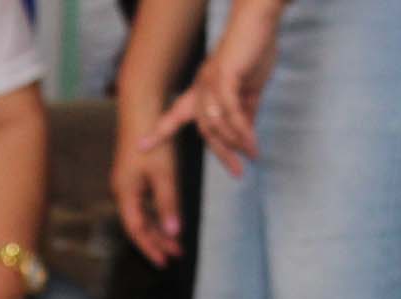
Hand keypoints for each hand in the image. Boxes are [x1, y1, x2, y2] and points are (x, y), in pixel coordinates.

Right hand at [110, 119, 182, 265]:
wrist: (142, 112)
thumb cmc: (152, 141)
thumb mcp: (164, 175)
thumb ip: (168, 205)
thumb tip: (173, 232)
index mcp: (126, 193)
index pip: (136, 230)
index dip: (150, 247)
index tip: (165, 261)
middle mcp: (122, 191)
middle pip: (139, 225)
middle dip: (157, 241)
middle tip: (176, 254)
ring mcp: (127, 184)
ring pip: (143, 215)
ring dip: (159, 228)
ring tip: (176, 242)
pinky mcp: (133, 176)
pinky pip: (144, 203)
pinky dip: (157, 214)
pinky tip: (168, 219)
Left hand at [144, 0, 282, 177]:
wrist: (259, 22)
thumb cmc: (254, 50)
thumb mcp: (249, 89)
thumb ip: (246, 113)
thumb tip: (247, 137)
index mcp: (203, 90)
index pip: (177, 114)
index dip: (159, 131)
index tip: (141, 147)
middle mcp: (201, 88)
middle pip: (205, 130)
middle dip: (221, 154)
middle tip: (237, 174)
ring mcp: (210, 83)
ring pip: (216, 124)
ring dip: (235, 144)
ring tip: (251, 156)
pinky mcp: (224, 78)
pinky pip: (229, 112)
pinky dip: (242, 130)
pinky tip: (251, 143)